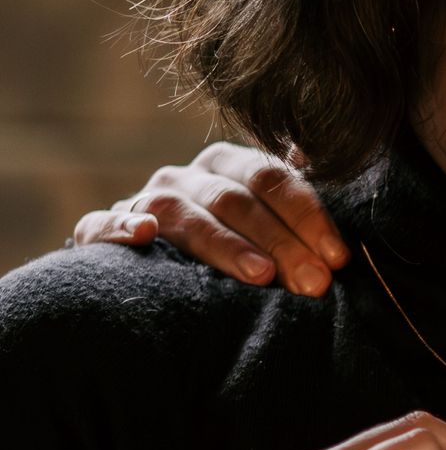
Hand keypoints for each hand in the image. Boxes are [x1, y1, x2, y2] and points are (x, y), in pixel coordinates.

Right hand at [73, 144, 346, 296]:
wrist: (160, 269)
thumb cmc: (235, 247)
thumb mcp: (270, 224)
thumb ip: (299, 204)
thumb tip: (331, 178)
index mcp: (228, 166)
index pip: (271, 178)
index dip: (308, 216)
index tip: (338, 257)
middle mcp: (186, 178)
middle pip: (236, 201)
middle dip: (281, 243)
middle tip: (313, 283)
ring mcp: (146, 202)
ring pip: (184, 215)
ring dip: (224, 244)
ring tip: (260, 275)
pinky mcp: (105, 231)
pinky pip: (104, 225)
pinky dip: (121, 228)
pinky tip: (145, 236)